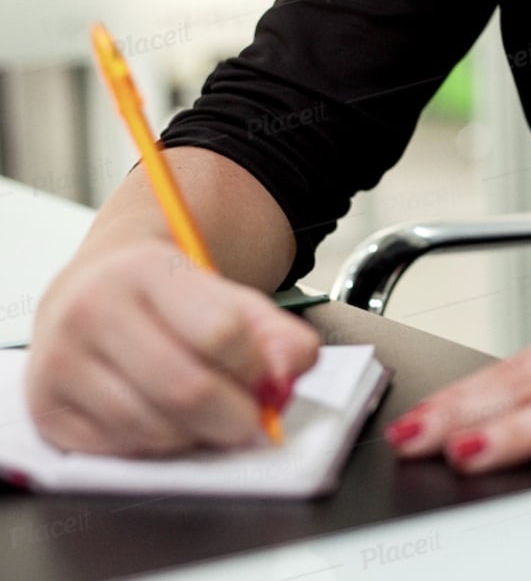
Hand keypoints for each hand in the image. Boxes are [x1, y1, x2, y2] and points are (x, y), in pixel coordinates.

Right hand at [27, 239, 319, 456]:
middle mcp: (93, 310)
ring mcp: (61, 361)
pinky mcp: (47, 409)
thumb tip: (293, 368)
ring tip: (207, 415)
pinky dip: (159, 448)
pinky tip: (167, 420)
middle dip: (236, 418)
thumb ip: (276, 332)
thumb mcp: (229, 297)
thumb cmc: (169, 300)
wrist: (95, 291)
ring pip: (155, 428)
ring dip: (197, 436)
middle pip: (187, 389)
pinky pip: (122, 451)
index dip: (257, 368)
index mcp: (145, 270)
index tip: (269, 381)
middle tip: (251, 420)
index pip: (221, 332)